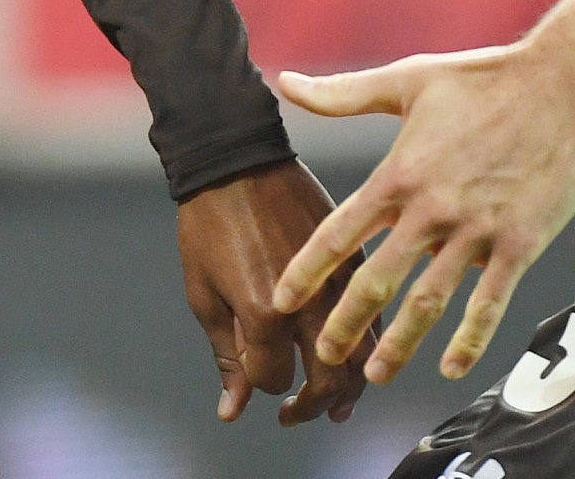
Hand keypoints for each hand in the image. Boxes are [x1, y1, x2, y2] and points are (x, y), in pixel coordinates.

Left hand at [175, 160, 365, 425]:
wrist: (236, 158)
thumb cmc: (208, 223)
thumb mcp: (202, 292)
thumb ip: (225, 356)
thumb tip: (233, 410)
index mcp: (264, 314)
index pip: (275, 381)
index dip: (264, 386)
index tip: (255, 376)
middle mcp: (309, 305)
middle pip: (328, 383)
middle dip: (313, 408)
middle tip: (297, 415)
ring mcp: (338, 282)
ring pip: (361, 357)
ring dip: (349, 390)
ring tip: (333, 407)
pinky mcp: (354, 261)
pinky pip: (372, 320)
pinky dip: (365, 349)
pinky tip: (353, 361)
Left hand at [271, 40, 574, 384]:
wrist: (566, 84)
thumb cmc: (484, 78)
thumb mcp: (407, 80)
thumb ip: (343, 93)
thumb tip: (283, 82)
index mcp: (399, 172)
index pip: (338, 232)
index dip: (306, 271)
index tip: (281, 301)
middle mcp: (432, 209)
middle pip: (376, 279)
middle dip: (346, 324)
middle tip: (323, 356)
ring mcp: (478, 230)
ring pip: (428, 301)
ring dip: (400, 342)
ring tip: (376, 375)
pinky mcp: (521, 244)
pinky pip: (490, 303)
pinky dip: (470, 339)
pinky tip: (452, 367)